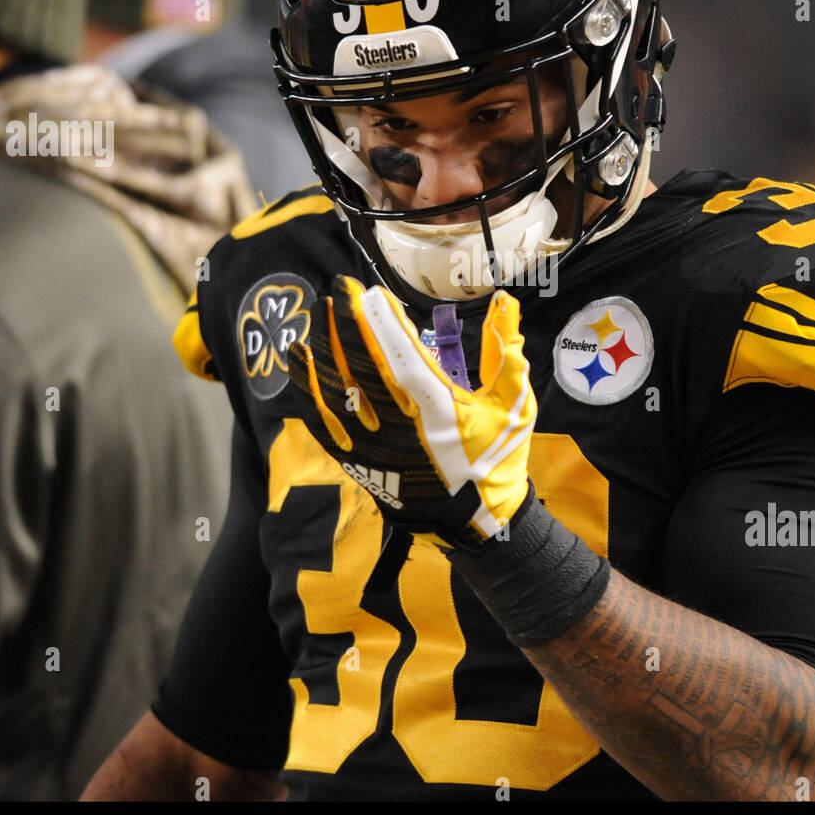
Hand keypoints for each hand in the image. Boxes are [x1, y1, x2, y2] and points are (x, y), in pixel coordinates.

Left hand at [287, 275, 536, 548]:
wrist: (478, 525)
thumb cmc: (499, 460)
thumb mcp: (515, 406)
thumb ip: (507, 352)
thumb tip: (506, 300)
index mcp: (442, 413)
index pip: (403, 358)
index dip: (383, 323)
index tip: (369, 292)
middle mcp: (403, 430)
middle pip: (362, 369)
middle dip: (347, 324)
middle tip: (338, 289)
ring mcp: (376, 449)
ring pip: (337, 393)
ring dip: (324, 350)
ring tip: (316, 315)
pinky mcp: (359, 465)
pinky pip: (322, 423)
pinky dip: (308, 389)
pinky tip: (298, 360)